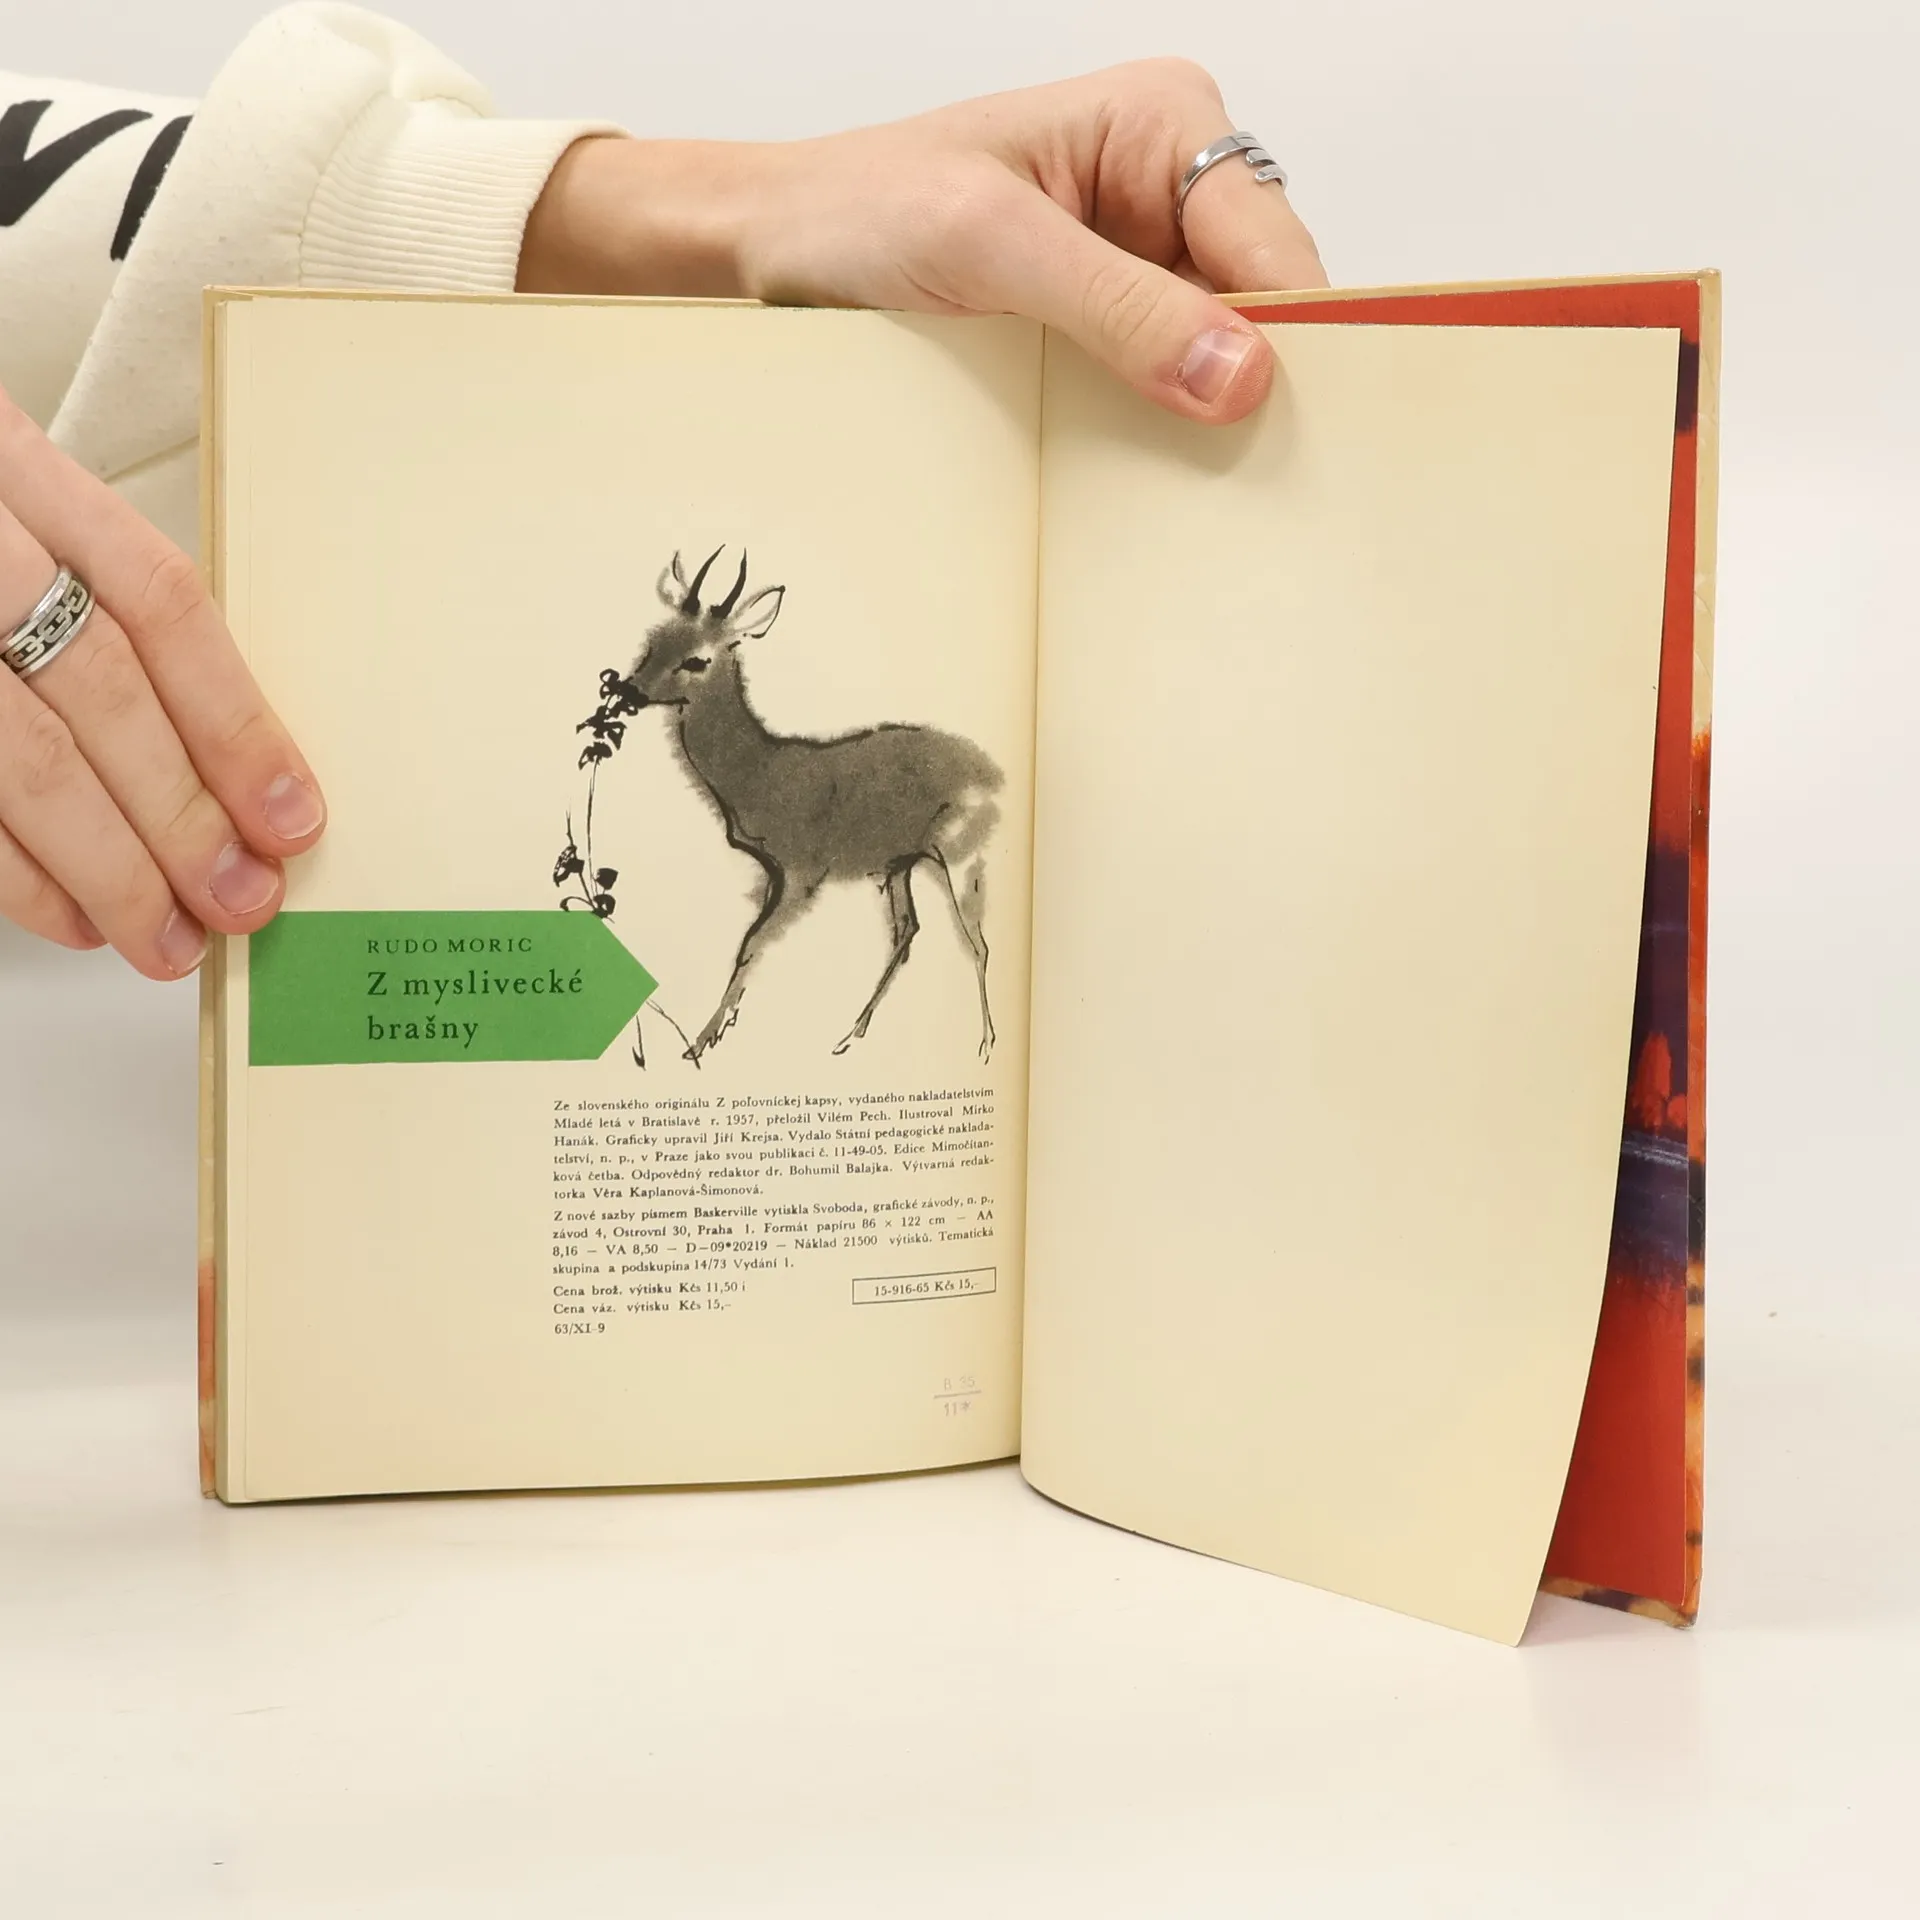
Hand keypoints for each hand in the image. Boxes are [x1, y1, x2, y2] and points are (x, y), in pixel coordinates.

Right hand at [0, 392, 325, 974]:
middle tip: (243, 898)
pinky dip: (20, 876)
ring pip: (26, 762)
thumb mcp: (26, 516)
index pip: (158, 602)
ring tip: (170, 937)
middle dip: (184, 814)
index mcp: (18, 472)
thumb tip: (240, 771)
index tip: (291, 814)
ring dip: (111, 869)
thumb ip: (113, 613)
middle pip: (101, 693)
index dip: (235, 719)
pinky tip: (76, 918)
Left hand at [519, 58, 1327, 423]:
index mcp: (1162, 125)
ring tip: (1178, 485)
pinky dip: (1153, 434)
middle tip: (1229, 473)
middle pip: (1261, 305)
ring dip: (1198, 419)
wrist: (772, 250)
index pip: (1273, 243)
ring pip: (1217, 357)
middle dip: (1249, 384)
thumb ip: (1116, 305)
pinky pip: (1158, 387)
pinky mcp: (1099, 326)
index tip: (1273, 427)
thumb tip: (1240, 373)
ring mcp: (1135, 264)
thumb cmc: (858, 210)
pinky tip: (1135, 476)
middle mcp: (1164, 188)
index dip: (1292, 338)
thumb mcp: (989, 246)